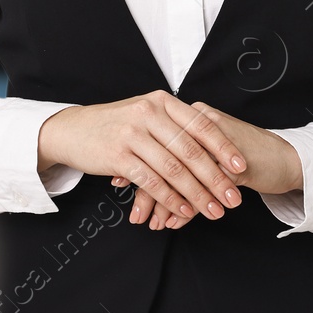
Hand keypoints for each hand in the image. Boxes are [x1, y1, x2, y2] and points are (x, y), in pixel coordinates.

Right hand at [36, 90, 246, 226]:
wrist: (72, 130)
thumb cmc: (115, 125)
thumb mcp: (145, 114)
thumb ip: (174, 125)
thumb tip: (210, 147)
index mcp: (162, 101)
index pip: (201, 124)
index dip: (223, 146)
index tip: (241, 166)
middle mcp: (149, 113)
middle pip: (191, 149)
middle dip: (215, 177)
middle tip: (233, 197)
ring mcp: (133, 134)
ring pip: (173, 168)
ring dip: (197, 193)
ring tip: (213, 210)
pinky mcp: (118, 155)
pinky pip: (151, 181)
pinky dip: (170, 198)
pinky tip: (183, 211)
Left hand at [111, 102, 302, 229]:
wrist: (287, 158)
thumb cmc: (246, 155)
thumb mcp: (210, 152)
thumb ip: (181, 157)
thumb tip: (141, 176)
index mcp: (193, 116)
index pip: (157, 141)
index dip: (137, 164)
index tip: (120, 184)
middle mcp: (202, 125)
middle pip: (164, 159)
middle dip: (148, 192)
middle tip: (137, 216)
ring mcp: (218, 145)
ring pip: (180, 177)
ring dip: (166, 205)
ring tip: (155, 224)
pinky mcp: (233, 165)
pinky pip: (202, 191)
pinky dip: (187, 210)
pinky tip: (178, 222)